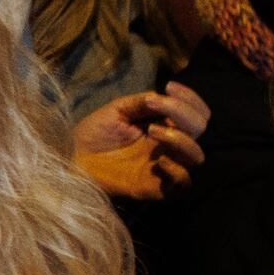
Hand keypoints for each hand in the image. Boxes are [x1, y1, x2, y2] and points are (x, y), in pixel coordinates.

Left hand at [70, 83, 208, 201]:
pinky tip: (159, 160)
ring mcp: (167, 167)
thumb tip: (162, 96)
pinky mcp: (158, 188)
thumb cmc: (94, 133)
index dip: (190, 98)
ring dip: (180, 138)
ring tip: (152, 130)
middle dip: (183, 113)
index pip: (196, 113)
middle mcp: (171, 146)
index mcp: (166, 126)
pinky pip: (184, 182)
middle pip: (201, 129)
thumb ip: (141, 102)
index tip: (169, 86)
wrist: (72, 158)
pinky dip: (177, 170)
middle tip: (155, 106)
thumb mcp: (117, 110)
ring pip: (197, 155)